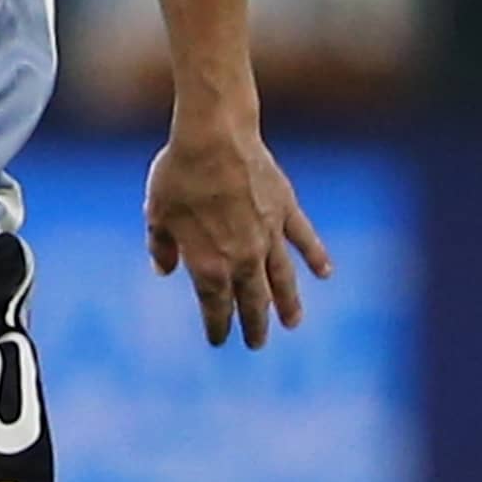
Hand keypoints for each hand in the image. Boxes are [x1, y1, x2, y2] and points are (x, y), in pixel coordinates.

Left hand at [144, 121, 331, 348]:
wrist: (214, 137)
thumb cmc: (178, 175)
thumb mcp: (157, 214)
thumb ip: (161, 247)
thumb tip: (164, 271)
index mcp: (209, 265)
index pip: (216, 307)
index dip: (218, 326)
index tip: (219, 340)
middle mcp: (244, 258)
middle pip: (254, 301)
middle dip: (255, 325)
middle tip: (257, 343)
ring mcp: (270, 235)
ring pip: (283, 279)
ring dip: (289, 303)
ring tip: (293, 323)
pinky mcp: (287, 210)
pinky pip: (305, 240)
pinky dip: (316, 257)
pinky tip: (325, 273)